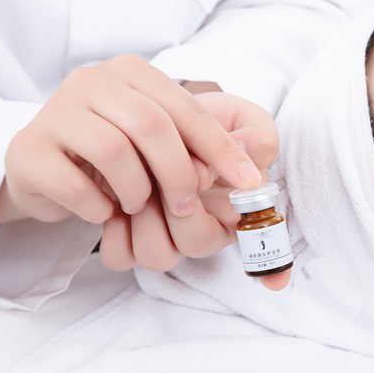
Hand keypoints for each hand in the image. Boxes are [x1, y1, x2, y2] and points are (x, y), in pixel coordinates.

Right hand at [0, 55, 258, 225]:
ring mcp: (55, 112)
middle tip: (185, 206)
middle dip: (179, 173)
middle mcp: (91, 81)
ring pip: (113, 152)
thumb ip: (210, 146)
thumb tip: (248, 164)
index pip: (186, 108)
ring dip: (137, 191)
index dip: (220, 147)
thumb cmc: (121, 154)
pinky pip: (75, 185)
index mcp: (133, 72)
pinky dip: (99, 208)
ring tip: (137, 204)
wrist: (48, 169)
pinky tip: (104, 211)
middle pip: (151, 125)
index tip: (247, 181)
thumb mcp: (170, 142)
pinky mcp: (28, 150)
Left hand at [97, 92, 291, 290]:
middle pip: (193, 244)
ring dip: (144, 219)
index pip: (239, 239)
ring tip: (137, 182)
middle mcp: (203, 231)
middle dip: (174, 206)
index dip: (213, 210)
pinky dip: (114, 232)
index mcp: (238, 213)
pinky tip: (115, 197)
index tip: (200, 176)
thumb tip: (243, 148)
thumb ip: (259, 137)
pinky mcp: (131, 238)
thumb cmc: (209, 123)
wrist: (160, 114)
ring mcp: (167, 238)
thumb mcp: (245, 120)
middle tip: (161, 171)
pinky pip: (121, 257)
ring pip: (156, 257)